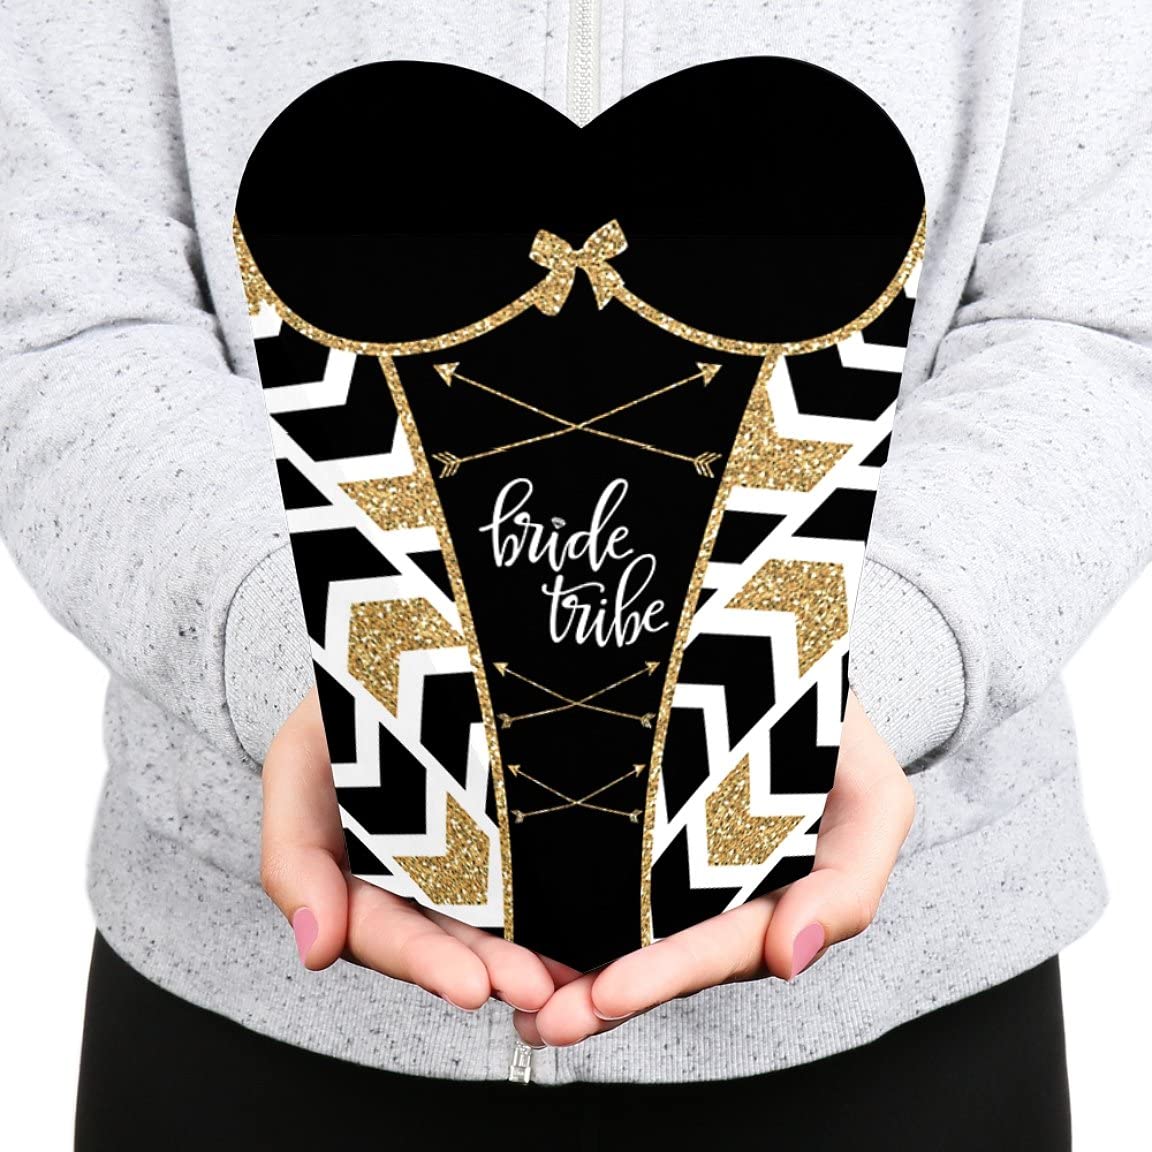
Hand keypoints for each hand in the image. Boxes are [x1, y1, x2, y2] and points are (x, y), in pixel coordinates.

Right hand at [260, 685, 563, 1011]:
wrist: (405, 639)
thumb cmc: (341, 704)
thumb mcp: (297, 765)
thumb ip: (292, 858)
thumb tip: (315, 951)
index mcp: (357, 879)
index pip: (385, 932)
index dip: (423, 961)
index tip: (467, 985)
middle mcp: (416, 880)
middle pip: (451, 940)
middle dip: (491, 968)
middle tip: (533, 986)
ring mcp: (471, 856)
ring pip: (498, 919)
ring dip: (530, 951)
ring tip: (566, 973)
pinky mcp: (516, 828)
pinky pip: (536, 870)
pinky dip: (557, 905)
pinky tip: (588, 929)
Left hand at [513, 688, 915, 1046]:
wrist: (771, 641)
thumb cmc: (826, 717)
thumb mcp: (873, 795)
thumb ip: (848, 885)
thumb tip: (789, 960)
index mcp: (776, 897)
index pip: (726, 944)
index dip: (672, 970)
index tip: (610, 992)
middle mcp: (720, 890)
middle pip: (663, 953)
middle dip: (606, 992)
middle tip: (548, 1019)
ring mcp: (672, 860)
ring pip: (623, 927)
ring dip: (572, 970)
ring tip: (522, 998)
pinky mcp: (628, 825)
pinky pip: (593, 873)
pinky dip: (556, 911)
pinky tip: (517, 941)